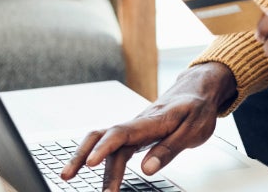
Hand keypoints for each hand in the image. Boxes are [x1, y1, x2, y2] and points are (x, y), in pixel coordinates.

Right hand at [61, 62, 236, 190]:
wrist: (198, 90)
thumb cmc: (197, 107)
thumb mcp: (194, 130)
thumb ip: (169, 149)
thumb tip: (147, 169)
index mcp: (152, 121)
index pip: (122, 133)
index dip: (104, 147)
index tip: (90, 163)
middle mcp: (137, 123)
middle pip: (104, 137)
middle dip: (83, 156)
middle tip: (69, 177)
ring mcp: (134, 129)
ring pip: (103, 140)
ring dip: (85, 156)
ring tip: (69, 176)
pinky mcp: (134, 135)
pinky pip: (111, 145)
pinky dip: (98, 156)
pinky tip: (89, 168)